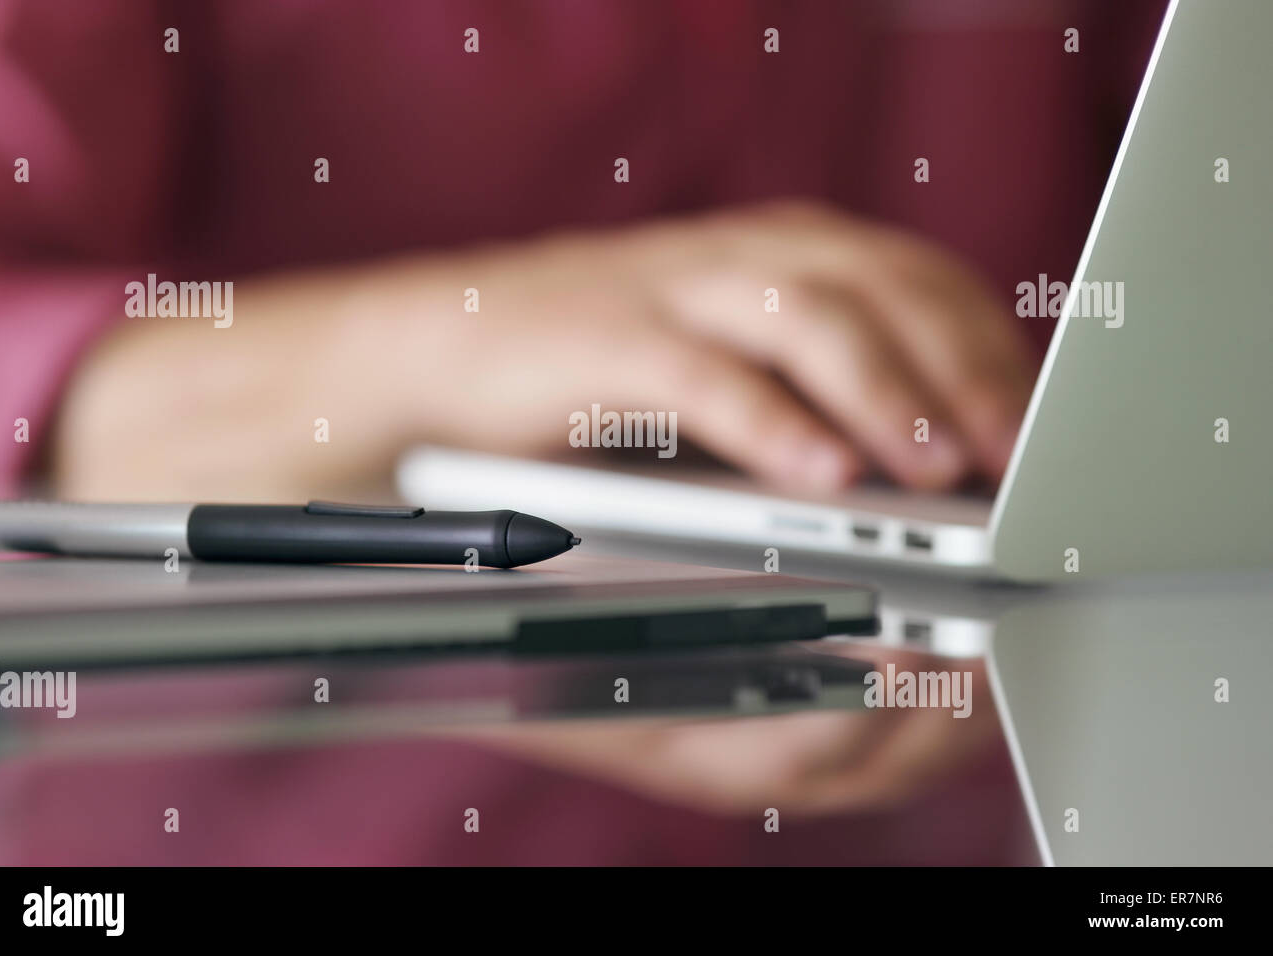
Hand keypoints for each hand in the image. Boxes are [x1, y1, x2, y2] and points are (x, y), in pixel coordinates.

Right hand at [52, 199, 1035, 499]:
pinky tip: (820, 478)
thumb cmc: (579, 388)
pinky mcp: (596, 339)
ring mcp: (664, 291)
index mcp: (774, 263)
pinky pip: (698, 374)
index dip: (988, 353)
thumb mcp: (715, 383)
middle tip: (1018, 464)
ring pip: (807, 314)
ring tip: (941, 471)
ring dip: (883, 388)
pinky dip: (766, 423)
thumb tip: (915, 456)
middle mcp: (732, 260)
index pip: (917, 284)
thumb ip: (806, 396)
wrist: (420, 367)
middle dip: (962, 371)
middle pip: (884, 288)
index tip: (1042, 434)